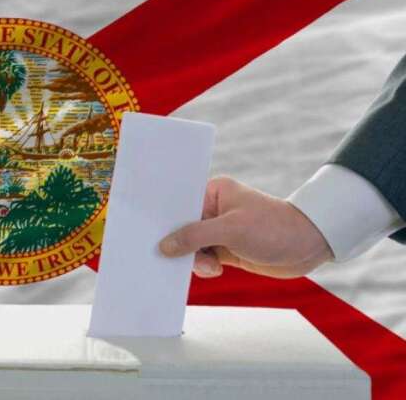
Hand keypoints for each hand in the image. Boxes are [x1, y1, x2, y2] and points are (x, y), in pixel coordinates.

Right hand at [158, 176, 332, 278]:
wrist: (309, 246)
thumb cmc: (275, 227)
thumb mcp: (230, 230)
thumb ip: (194, 237)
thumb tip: (165, 245)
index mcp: (213, 192)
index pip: (179, 205)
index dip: (165, 221)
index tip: (153, 236)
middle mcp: (214, 210)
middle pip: (182, 228)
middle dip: (180, 244)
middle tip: (177, 257)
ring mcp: (220, 231)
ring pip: (192, 247)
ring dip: (195, 260)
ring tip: (211, 266)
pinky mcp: (227, 249)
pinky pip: (204, 259)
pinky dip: (204, 267)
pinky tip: (215, 270)